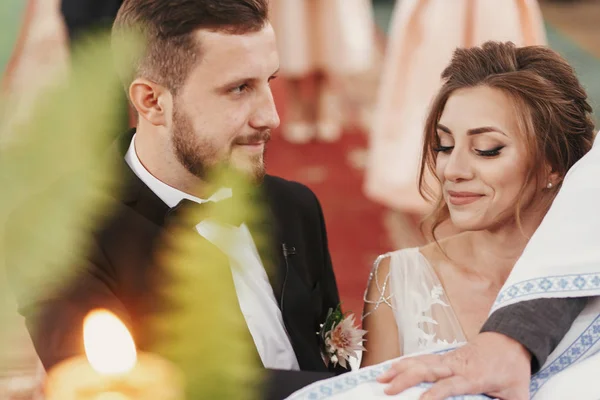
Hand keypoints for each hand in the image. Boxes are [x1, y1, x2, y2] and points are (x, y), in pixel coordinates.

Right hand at [377, 332, 531, 399]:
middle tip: (387, 389)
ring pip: (420, 360)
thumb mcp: (518, 394)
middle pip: (427, 369)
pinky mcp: (446, 356)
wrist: (512, 339)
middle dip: (405, 378)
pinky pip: (422, 358)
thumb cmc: (514, 369)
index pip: (451, 385)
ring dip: (399, 368)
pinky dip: (405, 362)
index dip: (435, 393)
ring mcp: (449, 358)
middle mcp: (457, 365)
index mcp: (474, 376)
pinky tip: (392, 367)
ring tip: (381, 377)